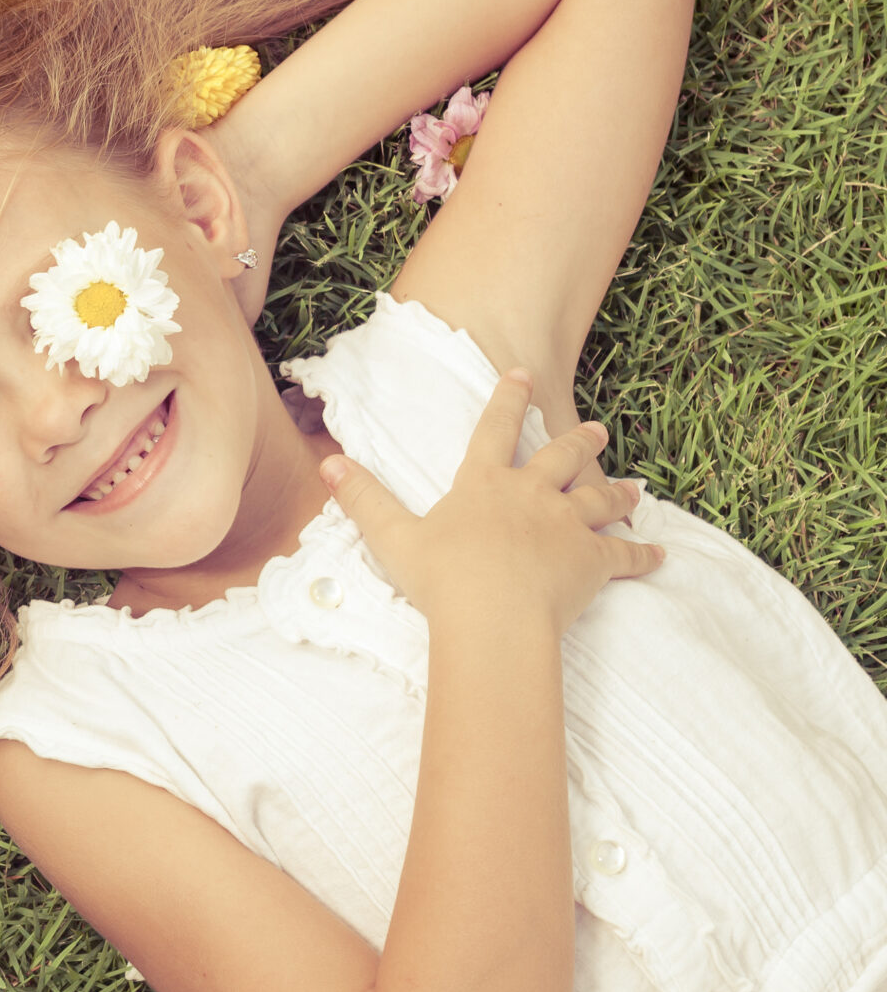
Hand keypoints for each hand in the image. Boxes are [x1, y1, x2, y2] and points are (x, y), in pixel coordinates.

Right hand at [319, 370, 664, 635]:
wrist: (494, 617)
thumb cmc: (442, 578)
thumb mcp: (393, 537)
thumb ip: (364, 499)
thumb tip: (328, 464)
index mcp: (485, 484)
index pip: (496, 429)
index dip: (509, 399)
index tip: (523, 374)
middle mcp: (532, 494)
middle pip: (563, 458)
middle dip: (579, 440)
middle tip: (596, 428)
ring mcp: (568, 525)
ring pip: (601, 499)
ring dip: (619, 492)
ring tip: (635, 487)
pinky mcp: (594, 561)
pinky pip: (626, 554)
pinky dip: (644, 554)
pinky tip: (661, 554)